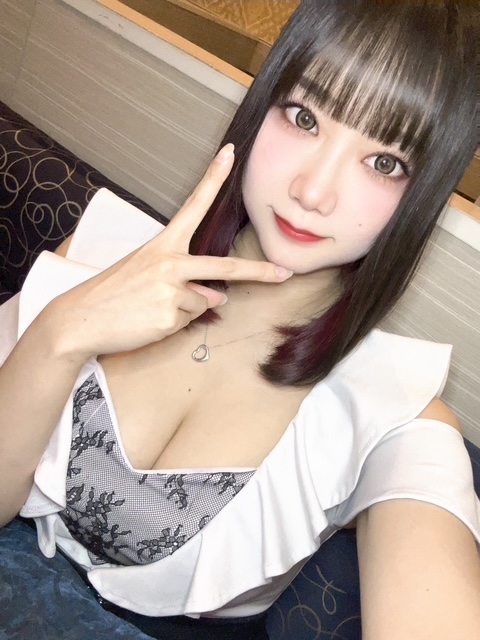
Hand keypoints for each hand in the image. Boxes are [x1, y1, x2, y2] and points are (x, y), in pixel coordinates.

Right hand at [48, 144, 291, 358]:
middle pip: (224, 267)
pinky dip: (175, 323)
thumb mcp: (147, 275)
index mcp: (162, 245)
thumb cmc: (112, 293)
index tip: (230, 154)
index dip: (213, 179)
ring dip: (186, 308)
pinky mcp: (170, 315)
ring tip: (150, 307)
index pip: (193, 206)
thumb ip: (184, 280)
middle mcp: (170, 263)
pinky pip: (188, 320)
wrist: (80, 319)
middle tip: (284, 273)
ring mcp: (171, 290)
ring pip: (203, 302)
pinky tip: (149, 320)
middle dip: (258, 272)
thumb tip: (218, 297)